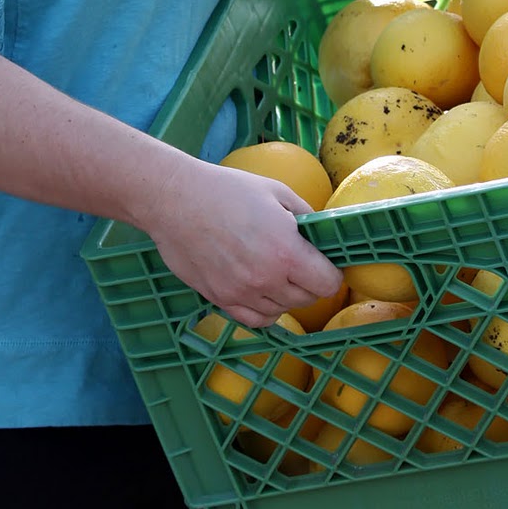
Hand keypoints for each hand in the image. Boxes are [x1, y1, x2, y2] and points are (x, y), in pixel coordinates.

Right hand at [147, 160, 343, 328]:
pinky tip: (260, 290)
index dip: (331, 273)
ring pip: (282, 310)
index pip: (327, 283)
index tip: (325, 263)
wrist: (175, 200)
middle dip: (310, 282)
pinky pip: (255, 319)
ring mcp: (241, 293)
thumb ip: (306, 216)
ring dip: (286, 295)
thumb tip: (323, 233)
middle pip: (307, 298)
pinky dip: (264, 309)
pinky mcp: (220, 299)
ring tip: (276, 271)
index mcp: (285, 251)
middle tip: (299, 263)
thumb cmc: (226, 190)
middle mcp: (265, 278)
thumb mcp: (277, 192)